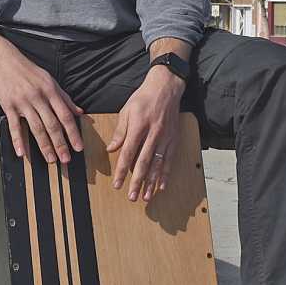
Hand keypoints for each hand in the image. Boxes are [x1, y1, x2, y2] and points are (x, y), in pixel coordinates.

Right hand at [0, 48, 83, 164]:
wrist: (4, 60)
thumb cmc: (28, 71)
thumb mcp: (50, 80)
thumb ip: (64, 97)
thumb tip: (78, 111)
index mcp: (50, 91)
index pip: (65, 115)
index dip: (73, 132)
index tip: (78, 146)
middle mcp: (38, 97)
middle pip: (52, 125)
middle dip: (60, 144)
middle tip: (66, 159)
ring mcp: (22, 103)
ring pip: (36, 128)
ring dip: (44, 146)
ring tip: (51, 159)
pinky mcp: (8, 106)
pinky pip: (14, 126)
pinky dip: (18, 141)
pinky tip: (22, 153)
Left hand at [109, 67, 184, 201]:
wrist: (166, 88)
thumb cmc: (143, 98)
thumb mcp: (126, 110)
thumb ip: (120, 132)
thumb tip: (112, 149)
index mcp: (138, 126)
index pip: (128, 153)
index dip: (122, 170)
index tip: (117, 184)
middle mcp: (153, 134)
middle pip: (143, 163)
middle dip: (137, 182)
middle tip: (131, 196)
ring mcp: (165, 138)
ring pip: (157, 165)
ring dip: (151, 182)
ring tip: (145, 196)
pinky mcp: (173, 139)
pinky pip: (169, 160)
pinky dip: (165, 174)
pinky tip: (161, 185)